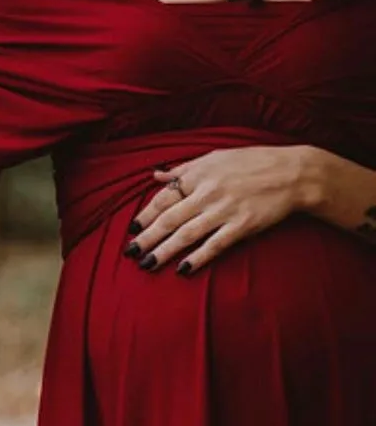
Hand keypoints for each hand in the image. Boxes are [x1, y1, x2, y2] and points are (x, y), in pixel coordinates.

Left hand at [126, 146, 313, 274]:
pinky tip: (183, 269)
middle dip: (148, 237)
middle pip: (170, 219)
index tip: (132, 229)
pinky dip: (198, 257)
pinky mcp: (243, 225)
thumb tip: (156, 175)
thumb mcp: (215, 157)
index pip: (164, 197)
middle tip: (130, 252)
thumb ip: (184, 169)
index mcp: (199, 175)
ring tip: (147, 264)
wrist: (294, 172)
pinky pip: (215, 244)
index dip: (146, 214)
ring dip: (165, 251)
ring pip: (187, 234)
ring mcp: (225, 210)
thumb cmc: (252, 162)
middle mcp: (208, 193)